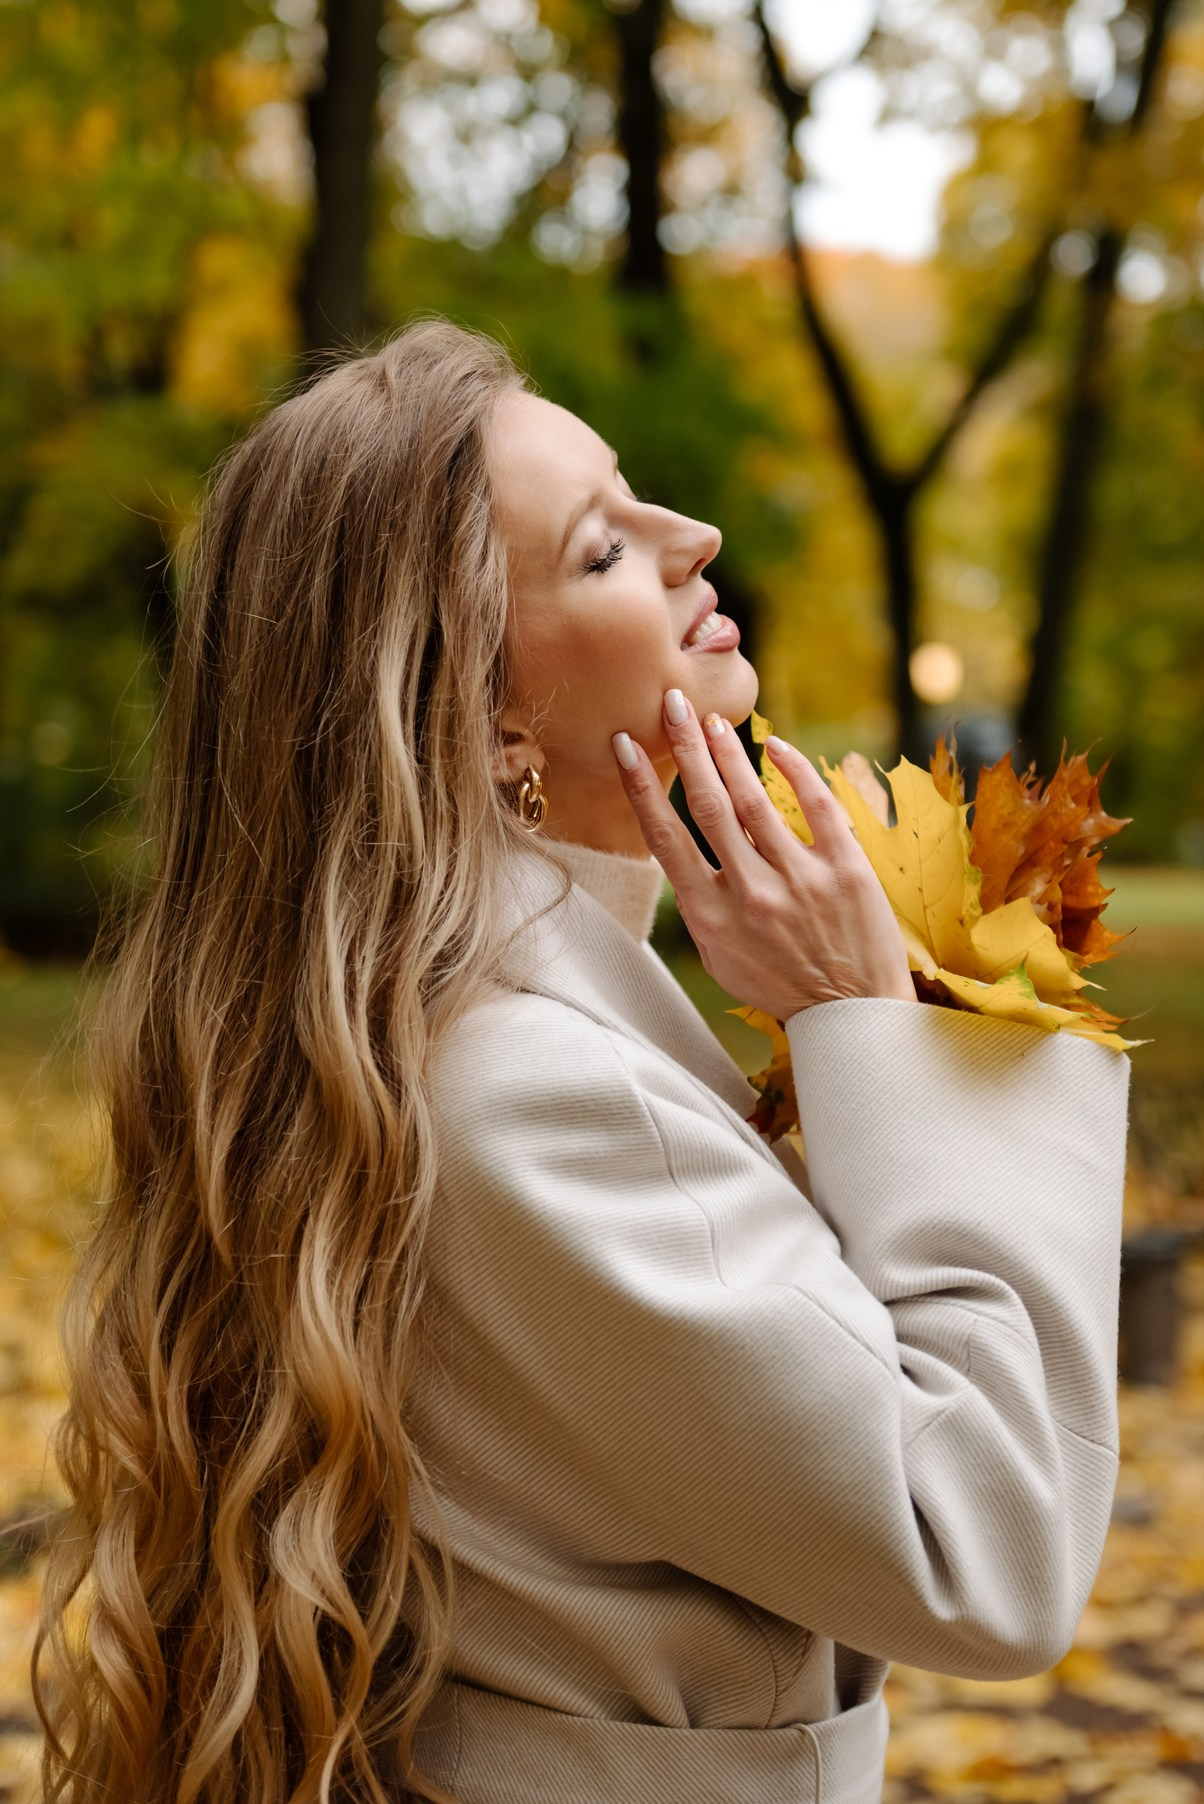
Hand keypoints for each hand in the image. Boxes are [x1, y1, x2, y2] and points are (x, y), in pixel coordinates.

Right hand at [612, 692, 915, 1020]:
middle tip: (672, 704)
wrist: (853, 1014)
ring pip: (756, 801)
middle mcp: (751, 894)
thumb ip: (701, 903)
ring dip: (730, 754)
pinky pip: (816, 806)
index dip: (641, 787)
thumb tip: (680, 852)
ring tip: (713, 720)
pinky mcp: (846, 870)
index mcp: (712, 917)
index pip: (666, 839)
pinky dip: (795, 771)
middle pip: (708, 806)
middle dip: (686, 749)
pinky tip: (776, 746)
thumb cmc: (781, 983)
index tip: (625, 745)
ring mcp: (800, 880)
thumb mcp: (722, 957)